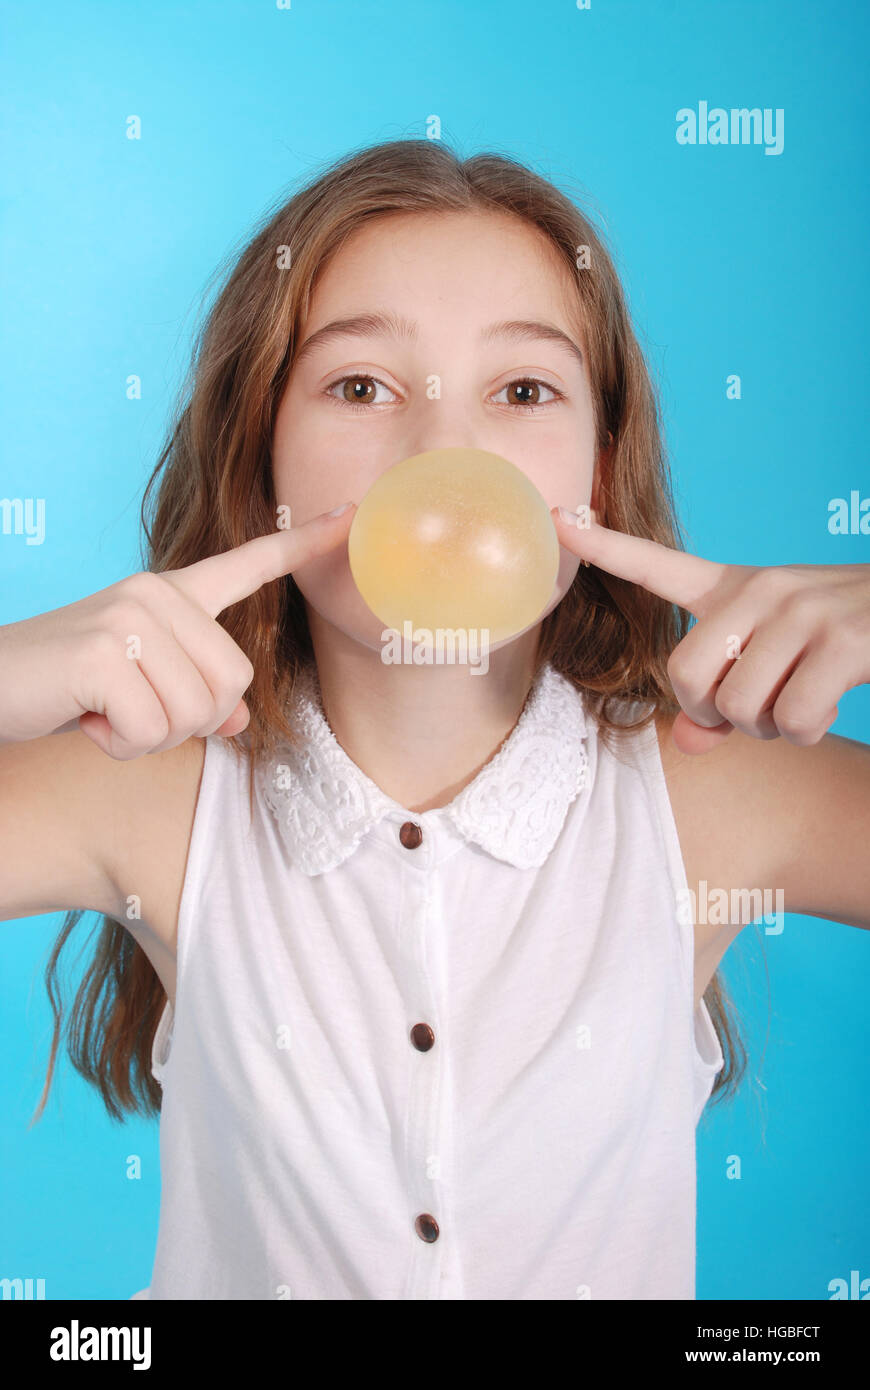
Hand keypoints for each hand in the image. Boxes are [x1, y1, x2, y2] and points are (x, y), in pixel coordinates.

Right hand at [0, 504, 355, 757]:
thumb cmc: (66, 688)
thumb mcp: (139, 690)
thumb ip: (194, 696)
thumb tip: (238, 719)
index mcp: (171, 594)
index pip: (248, 564)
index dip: (302, 544)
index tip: (350, 516)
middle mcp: (156, 593)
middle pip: (234, 683)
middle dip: (186, 720)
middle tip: (128, 710)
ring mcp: (130, 615)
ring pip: (197, 711)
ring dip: (149, 735)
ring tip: (104, 711)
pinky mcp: (104, 651)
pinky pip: (152, 727)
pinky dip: (120, 743)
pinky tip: (87, 718)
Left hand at [552, 506, 869, 754]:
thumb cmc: (843, 642)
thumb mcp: (778, 660)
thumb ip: (725, 701)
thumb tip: (689, 743)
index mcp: (738, 587)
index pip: (657, 564)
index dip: (605, 546)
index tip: (557, 518)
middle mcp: (762, 590)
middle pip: (684, 677)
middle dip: (716, 714)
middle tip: (757, 711)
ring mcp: (803, 611)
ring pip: (740, 706)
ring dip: (769, 729)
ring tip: (801, 704)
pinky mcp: (844, 642)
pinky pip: (793, 718)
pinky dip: (807, 733)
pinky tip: (829, 708)